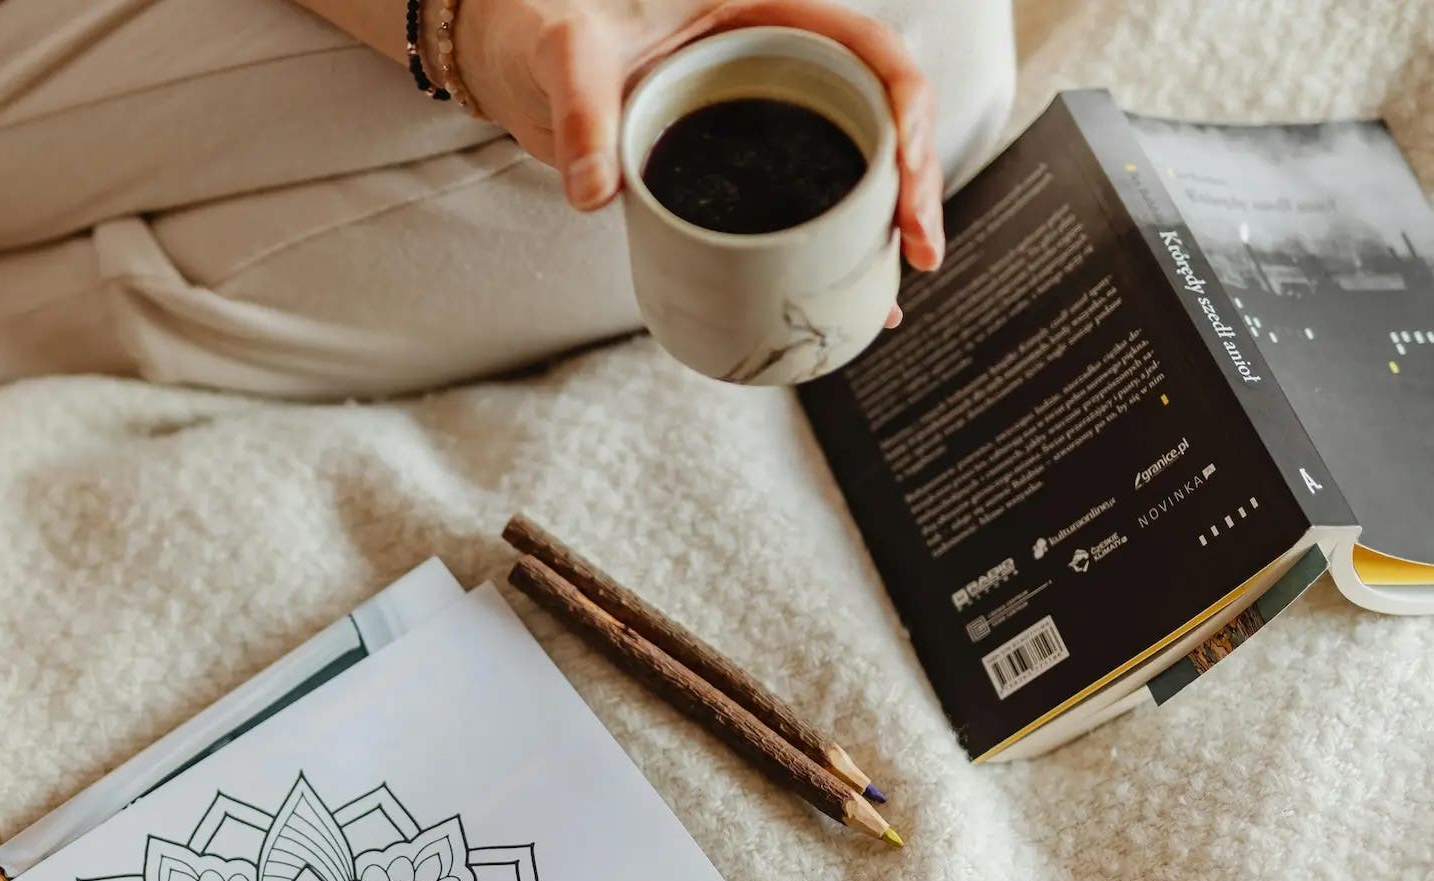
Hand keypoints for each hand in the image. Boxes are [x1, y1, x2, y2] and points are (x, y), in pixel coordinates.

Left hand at [454, 0, 944, 275]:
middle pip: (880, 114)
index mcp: (766, 12)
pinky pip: (798, 202)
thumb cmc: (550, 24)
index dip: (907, 105)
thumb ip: (582, 115)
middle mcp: (778, 62)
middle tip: (917, 248)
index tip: (908, 169)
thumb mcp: (569, 55)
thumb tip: (595, 193)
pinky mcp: (735, 165)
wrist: (516, 56)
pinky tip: (853, 298)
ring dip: (885, 223)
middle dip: (914, 181)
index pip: (869, 46)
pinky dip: (827, 248)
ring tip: (897, 287)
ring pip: (852, 163)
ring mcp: (762, 116)